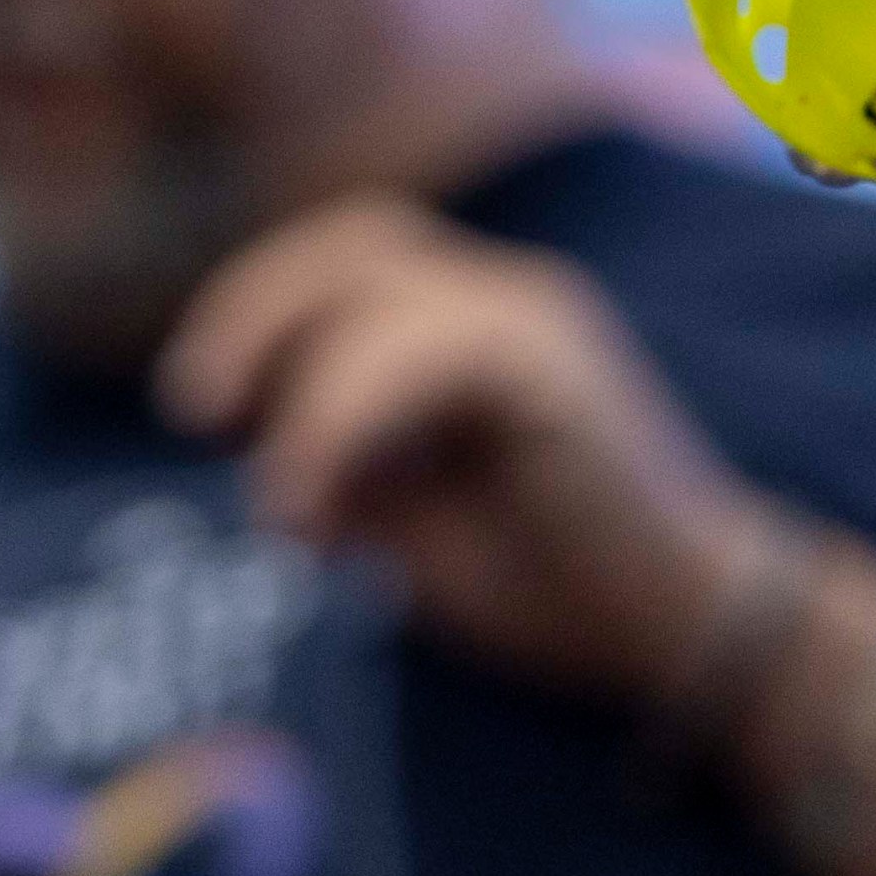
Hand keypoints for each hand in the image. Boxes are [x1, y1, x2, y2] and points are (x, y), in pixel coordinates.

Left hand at [156, 195, 773, 713]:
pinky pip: (417, 352)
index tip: (202, 413)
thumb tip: (233, 429)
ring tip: (282, 504)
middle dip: (251, 313)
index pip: (340, 260)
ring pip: (371, 287)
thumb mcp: (398, 512)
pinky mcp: (551, 364)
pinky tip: (314, 509)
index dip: (254, 312)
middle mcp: (504, 296)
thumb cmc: (544, 585)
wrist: (678, 636)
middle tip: (198, 414)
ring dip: (294, 383)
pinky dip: (339, 424)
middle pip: (349, 240)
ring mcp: (533, 318)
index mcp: (469, 322)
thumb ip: (327, 452)